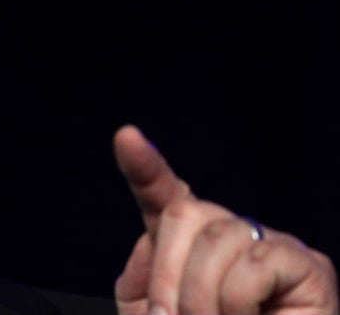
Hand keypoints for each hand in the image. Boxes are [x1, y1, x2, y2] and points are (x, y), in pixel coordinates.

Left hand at [113, 125, 337, 314]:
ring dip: (200, 298)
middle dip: (167, 274)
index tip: (126, 138)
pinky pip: (252, 263)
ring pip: (217, 238)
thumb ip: (142, 277)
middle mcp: (233, 235)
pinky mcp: (309, 265)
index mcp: (190, 246)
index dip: (145, 168)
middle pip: (185, 212)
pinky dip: (237, 302)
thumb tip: (149, 238)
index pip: (165, 197)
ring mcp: (271, 245)